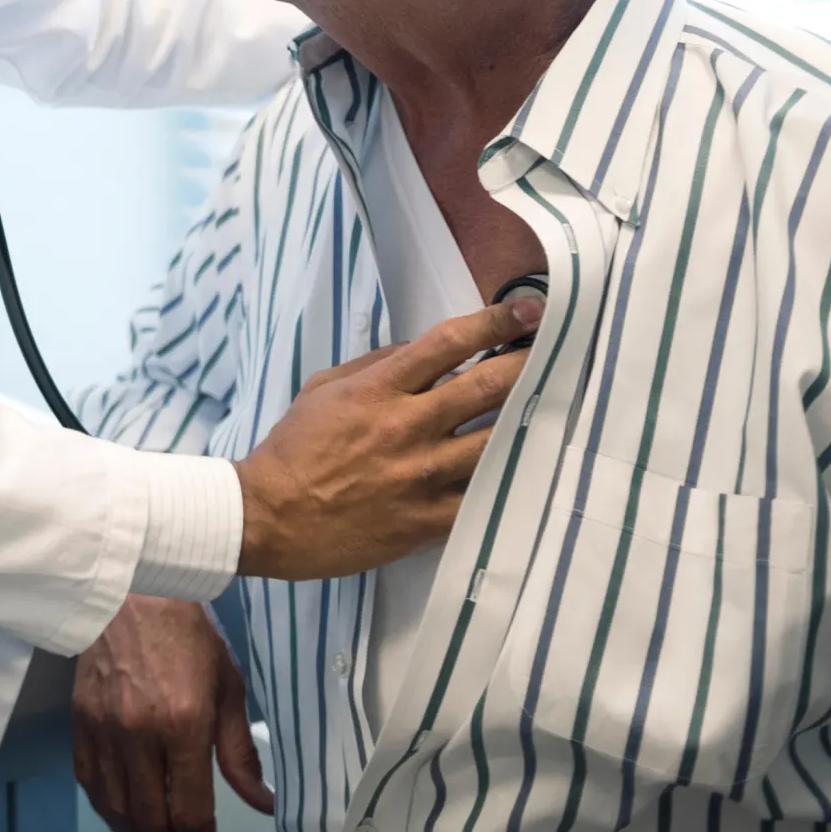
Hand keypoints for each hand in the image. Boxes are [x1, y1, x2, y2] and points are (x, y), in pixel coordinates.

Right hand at [73, 596, 272, 831]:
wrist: (133, 590)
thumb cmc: (187, 635)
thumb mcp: (229, 689)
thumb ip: (240, 753)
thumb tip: (261, 801)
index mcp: (182, 725)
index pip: (189, 811)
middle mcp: (137, 734)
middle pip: (150, 819)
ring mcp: (103, 729)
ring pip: (115, 808)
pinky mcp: (79, 721)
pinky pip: (89, 782)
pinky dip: (107, 808)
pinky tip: (126, 813)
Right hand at [233, 297, 540, 580]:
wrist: (269, 518)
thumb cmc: (292, 449)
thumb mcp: (322, 389)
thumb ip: (373, 365)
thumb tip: (421, 350)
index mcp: (378, 390)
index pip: (447, 344)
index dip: (494, 322)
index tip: (528, 310)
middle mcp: (406, 427)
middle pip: (486, 387)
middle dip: (528, 362)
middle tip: (559, 348)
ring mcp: (420, 476)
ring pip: (496, 443)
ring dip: (531, 421)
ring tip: (561, 406)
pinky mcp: (427, 521)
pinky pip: (482, 499)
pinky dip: (510, 483)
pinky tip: (534, 471)